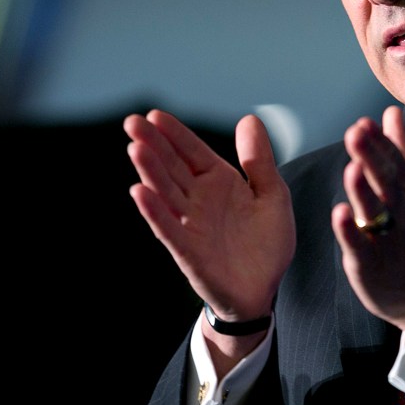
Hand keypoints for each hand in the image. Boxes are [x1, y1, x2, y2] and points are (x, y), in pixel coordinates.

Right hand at [124, 110, 294, 325]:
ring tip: (135, 148)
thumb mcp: (272, 195)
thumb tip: (249, 119)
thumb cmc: (266, 242)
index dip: (175, 134)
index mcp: (220, 182)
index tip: (155, 115)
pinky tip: (139, 192)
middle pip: (173, 167)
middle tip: (131, 122)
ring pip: (166, 193)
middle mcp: (199, 200)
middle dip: (153, 145)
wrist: (264, 289)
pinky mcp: (189, 252)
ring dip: (150, 172)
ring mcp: (191, 225)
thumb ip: (259, 161)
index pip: (193, 152)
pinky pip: (169, 229)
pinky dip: (154, 211)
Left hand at [332, 106, 404, 336]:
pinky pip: (361, 245)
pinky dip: (350, 231)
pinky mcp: (371, 263)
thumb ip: (403, 151)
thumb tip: (390, 113)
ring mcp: (389, 239)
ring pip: (376, 211)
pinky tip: (339, 214)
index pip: (398, 162)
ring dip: (364, 190)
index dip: (381, 143)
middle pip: (388, 182)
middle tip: (356, 133)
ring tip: (352, 169)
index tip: (365, 122)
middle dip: (372, 157)